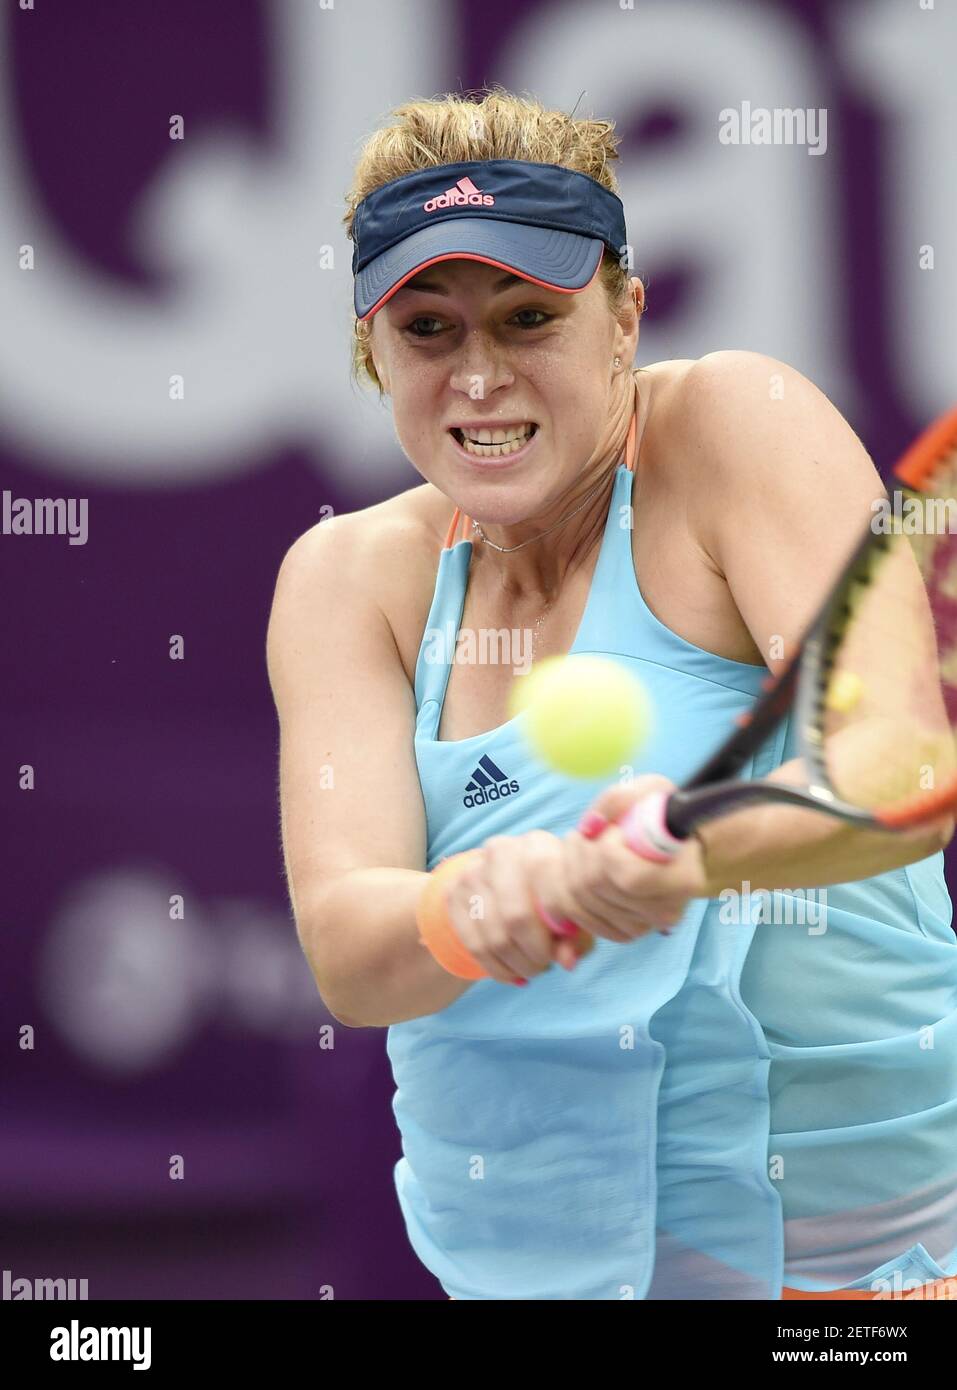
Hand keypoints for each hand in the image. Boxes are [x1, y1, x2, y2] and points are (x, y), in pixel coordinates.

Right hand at [440, 830, 592, 985]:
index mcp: (537, 845)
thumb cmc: (551, 899)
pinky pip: (473, 945)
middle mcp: (501, 851)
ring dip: (517, 965)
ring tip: (531, 970)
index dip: (562, 924)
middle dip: (535, 954)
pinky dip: (497, 970)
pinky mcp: (452, 894)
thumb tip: (568, 962)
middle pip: (516, 917)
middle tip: (545, 965)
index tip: (568, 942)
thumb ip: (576, 936)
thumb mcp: (572, 912)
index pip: (550, 887)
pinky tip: (512, 974)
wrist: (506, 883)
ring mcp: (472, 872)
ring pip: (494, 937)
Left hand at [555, 775, 707, 941]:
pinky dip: (567, 887)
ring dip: (570, 865)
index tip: (614, 829)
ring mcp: (644, 927)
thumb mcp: (649, 789)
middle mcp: (667, 912)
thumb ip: (620, 799)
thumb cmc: (659, 813)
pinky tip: (579, 866)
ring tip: (582, 844)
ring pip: (581, 901)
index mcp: (684, 879)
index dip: (608, 847)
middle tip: (584, 833)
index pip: (628, 876)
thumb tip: (590, 827)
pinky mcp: (622, 933)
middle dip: (581, 852)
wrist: (667, 841)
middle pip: (597, 887)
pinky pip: (577, 915)